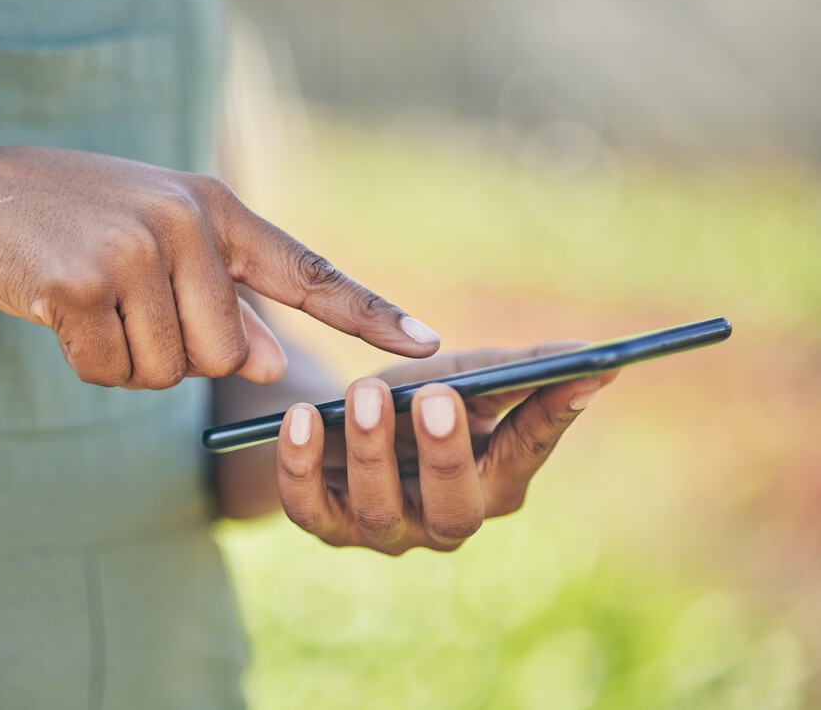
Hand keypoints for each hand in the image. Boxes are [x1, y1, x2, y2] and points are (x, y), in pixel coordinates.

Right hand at [0, 147, 440, 388]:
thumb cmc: (79, 225)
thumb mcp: (162, 248)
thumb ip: (223, 301)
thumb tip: (271, 365)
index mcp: (217, 209)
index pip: (306, 269)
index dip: (368, 311)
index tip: (429, 346)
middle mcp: (186, 221)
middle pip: (226, 353)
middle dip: (179, 355)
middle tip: (129, 307)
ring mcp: (134, 248)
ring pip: (169, 371)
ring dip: (128, 359)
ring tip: (92, 301)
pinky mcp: (81, 281)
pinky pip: (110, 371)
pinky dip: (85, 361)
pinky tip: (59, 310)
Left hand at [275, 345, 616, 553]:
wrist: (338, 424)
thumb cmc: (416, 399)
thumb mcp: (464, 377)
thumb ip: (520, 373)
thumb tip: (595, 363)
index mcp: (493, 483)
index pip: (527, 453)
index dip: (550, 418)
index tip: (575, 374)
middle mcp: (443, 521)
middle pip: (454, 508)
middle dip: (446, 453)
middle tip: (437, 395)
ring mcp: (384, 530)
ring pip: (379, 510)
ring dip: (371, 449)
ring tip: (365, 391)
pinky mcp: (326, 526)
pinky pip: (310, 509)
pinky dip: (300, 466)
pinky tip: (299, 417)